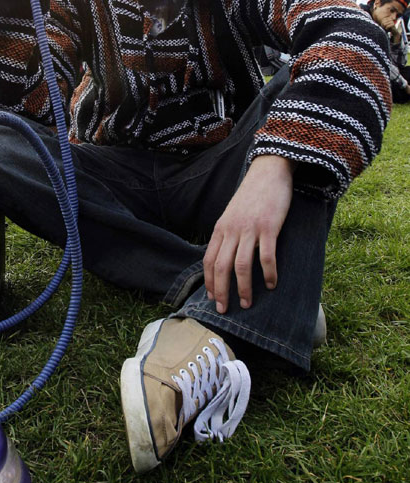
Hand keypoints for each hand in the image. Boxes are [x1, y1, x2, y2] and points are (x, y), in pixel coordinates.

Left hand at [203, 155, 293, 313]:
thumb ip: (228, 234)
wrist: (268, 172)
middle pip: (221, 267)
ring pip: (241, 266)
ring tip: (247, 303)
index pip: (209, 261)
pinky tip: (272, 284)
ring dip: (244, 288)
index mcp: (221, 229)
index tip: (212, 299)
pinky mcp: (268, 227)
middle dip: (221, 292)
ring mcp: (250, 229)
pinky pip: (267, 256)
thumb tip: (225, 259)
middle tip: (224, 310)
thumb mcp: (232, 215)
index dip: (209, 282)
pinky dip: (269, 274)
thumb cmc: (251, 196)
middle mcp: (231, 230)